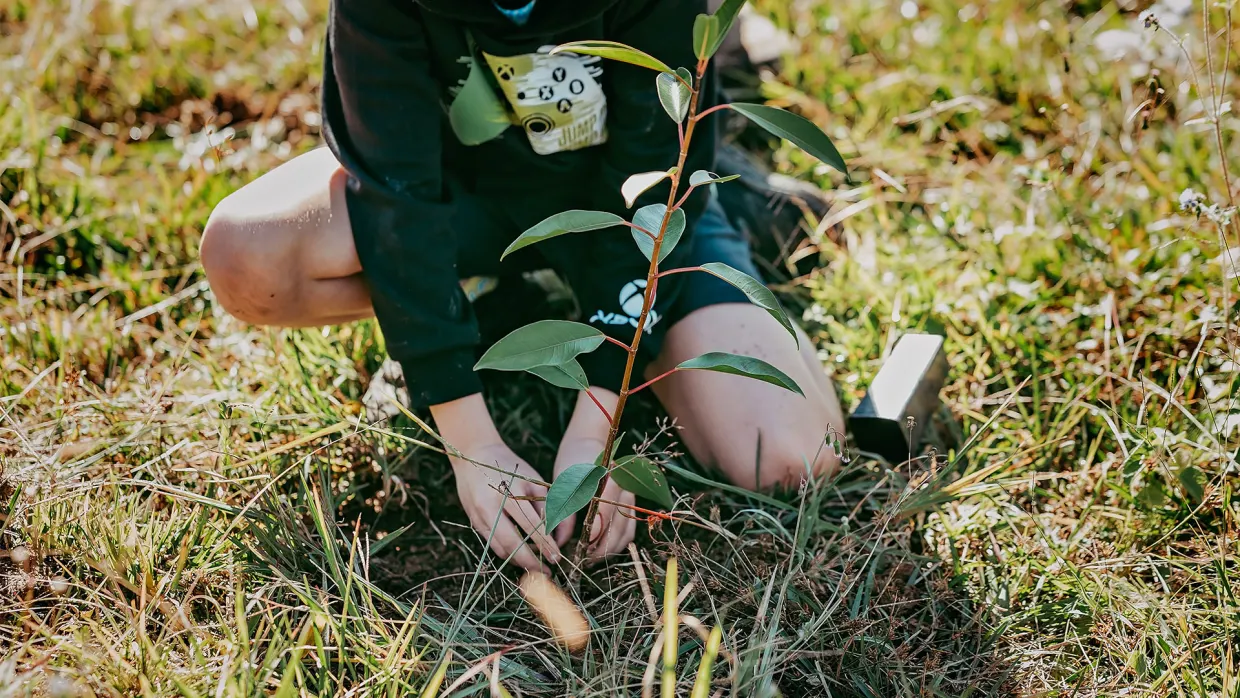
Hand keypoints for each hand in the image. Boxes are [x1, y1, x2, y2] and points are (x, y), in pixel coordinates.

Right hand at [432, 394, 559, 571]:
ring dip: (519, 561)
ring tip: (535, 565)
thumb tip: (556, 537)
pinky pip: (492, 544)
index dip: (545, 545)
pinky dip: (507, 553)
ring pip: (501, 549)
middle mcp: (492, 507)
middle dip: (531, 562)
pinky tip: (520, 555)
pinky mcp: (474, 522)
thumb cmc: (510, 468)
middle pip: (512, 544)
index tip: (557, 558)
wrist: (473, 456)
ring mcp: (480, 516)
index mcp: (510, 493)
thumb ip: (546, 507)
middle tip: (546, 571)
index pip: (531, 526)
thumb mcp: (532, 481)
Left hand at [553, 437, 636, 561]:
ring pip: (625, 533)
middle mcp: (623, 489)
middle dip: (600, 547)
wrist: (588, 447)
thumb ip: (563, 512)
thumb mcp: (563, 485)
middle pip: (617, 526)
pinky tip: (601, 551)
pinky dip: (617, 545)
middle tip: (583, 559)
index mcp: (606, 479)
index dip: (594, 532)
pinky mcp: (631, 506)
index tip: (582, 546)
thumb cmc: (572, 465)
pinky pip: (629, 531)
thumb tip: (560, 542)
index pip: (604, 510)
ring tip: (590, 558)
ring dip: (609, 549)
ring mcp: (630, 498)